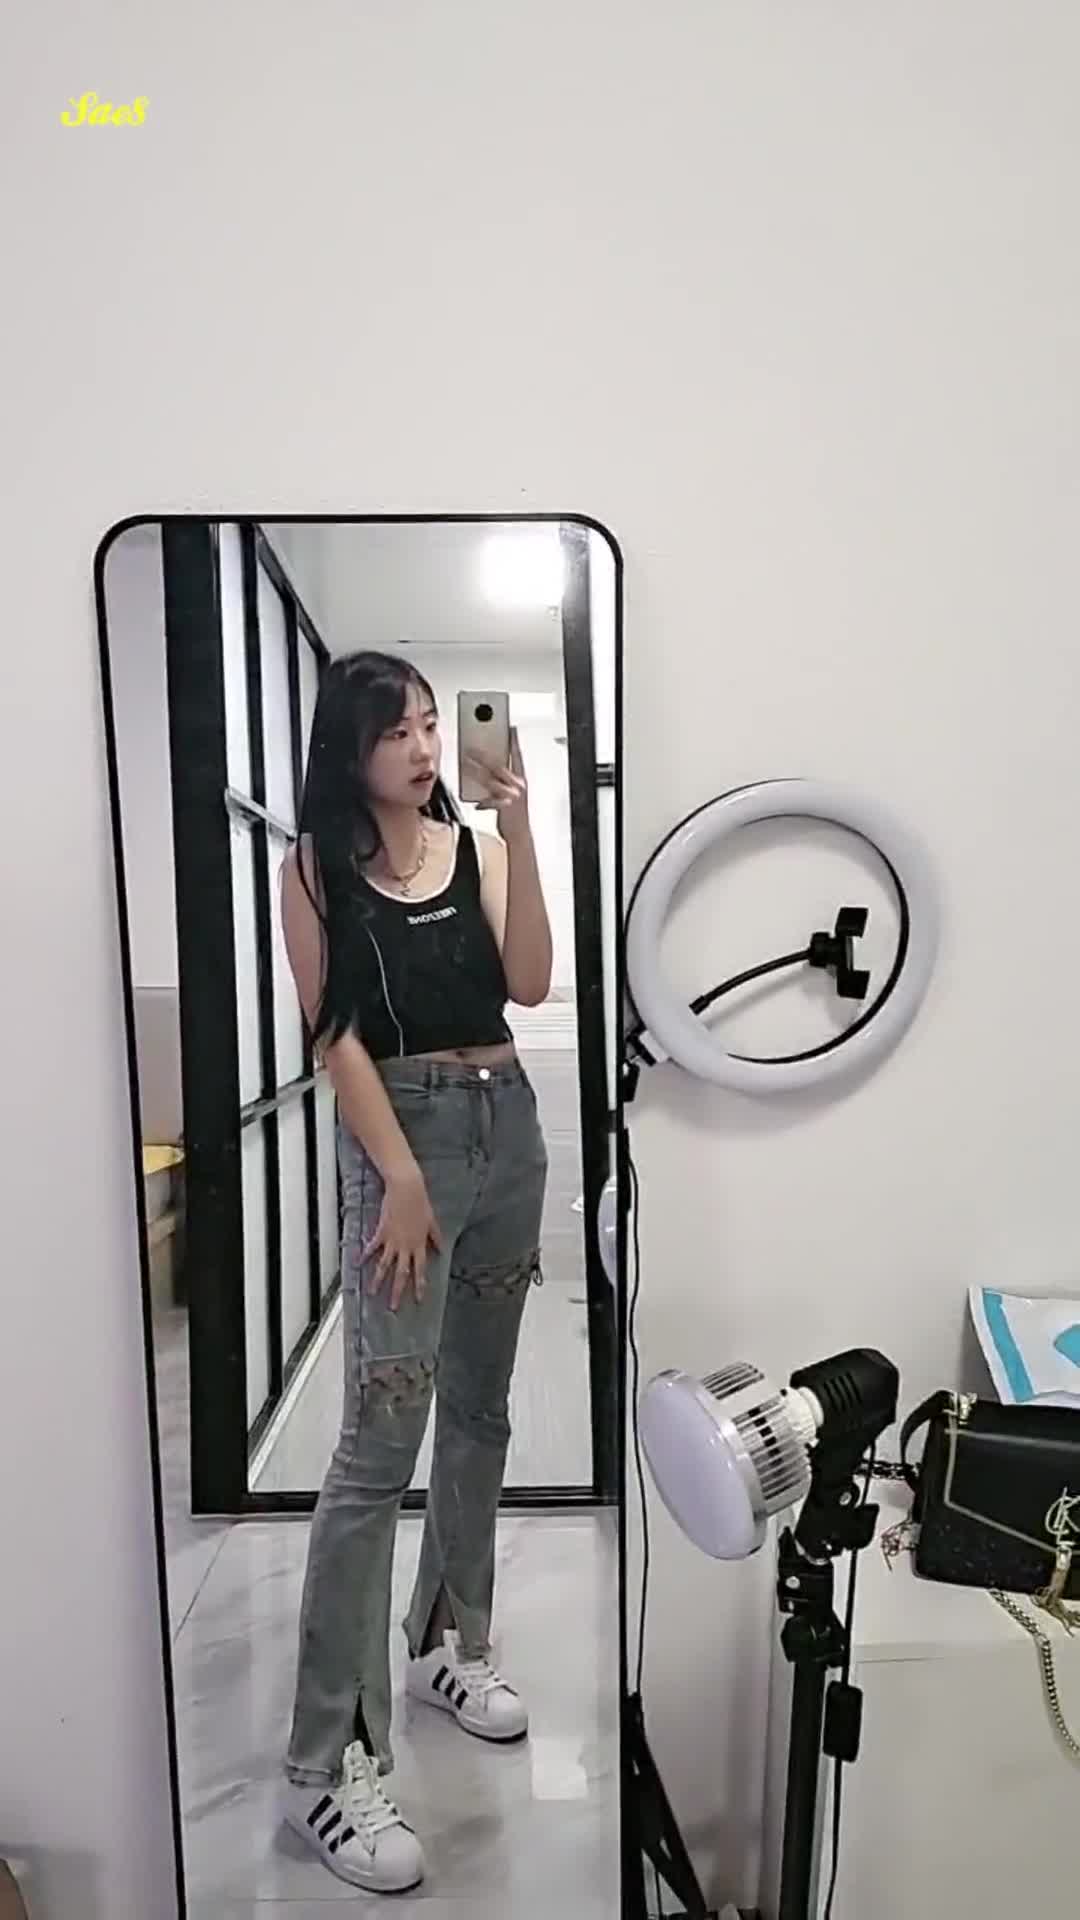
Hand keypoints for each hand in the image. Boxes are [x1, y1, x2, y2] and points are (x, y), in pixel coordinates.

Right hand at [361, 1165, 443, 1309]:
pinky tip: (358, 1264)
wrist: (406, 1189)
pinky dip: (364, 1255)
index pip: (420, 1270)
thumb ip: (435, 1237)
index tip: (417, 1299)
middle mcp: (405, 1246)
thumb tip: (441, 1249)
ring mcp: (392, 1240)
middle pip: (401, 1273)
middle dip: (396, 1291)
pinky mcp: (381, 1232)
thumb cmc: (421, 1203)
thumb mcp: (432, 1221)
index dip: (419, 1285)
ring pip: (384, 1265)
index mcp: (419, 1245)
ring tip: (372, 1293)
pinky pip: (372, 1247)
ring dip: (378, 1280)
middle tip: (392, 1307)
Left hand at [464, 727, 530, 842]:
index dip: (514, 741)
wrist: (520, 836)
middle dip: (483, 755)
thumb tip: (487, 769)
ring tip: (464, 764)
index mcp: (522, 780)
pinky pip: (488, 801)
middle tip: (470, 748)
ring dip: (474, 771)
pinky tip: (476, 803)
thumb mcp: (514, 794)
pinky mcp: (504, 808)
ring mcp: (511, 797)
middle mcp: (518, 786)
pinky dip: (481, 802)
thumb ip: (504, 781)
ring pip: (489, 780)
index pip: (518, 756)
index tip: (510, 728)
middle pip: (498, 765)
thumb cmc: (515, 815)